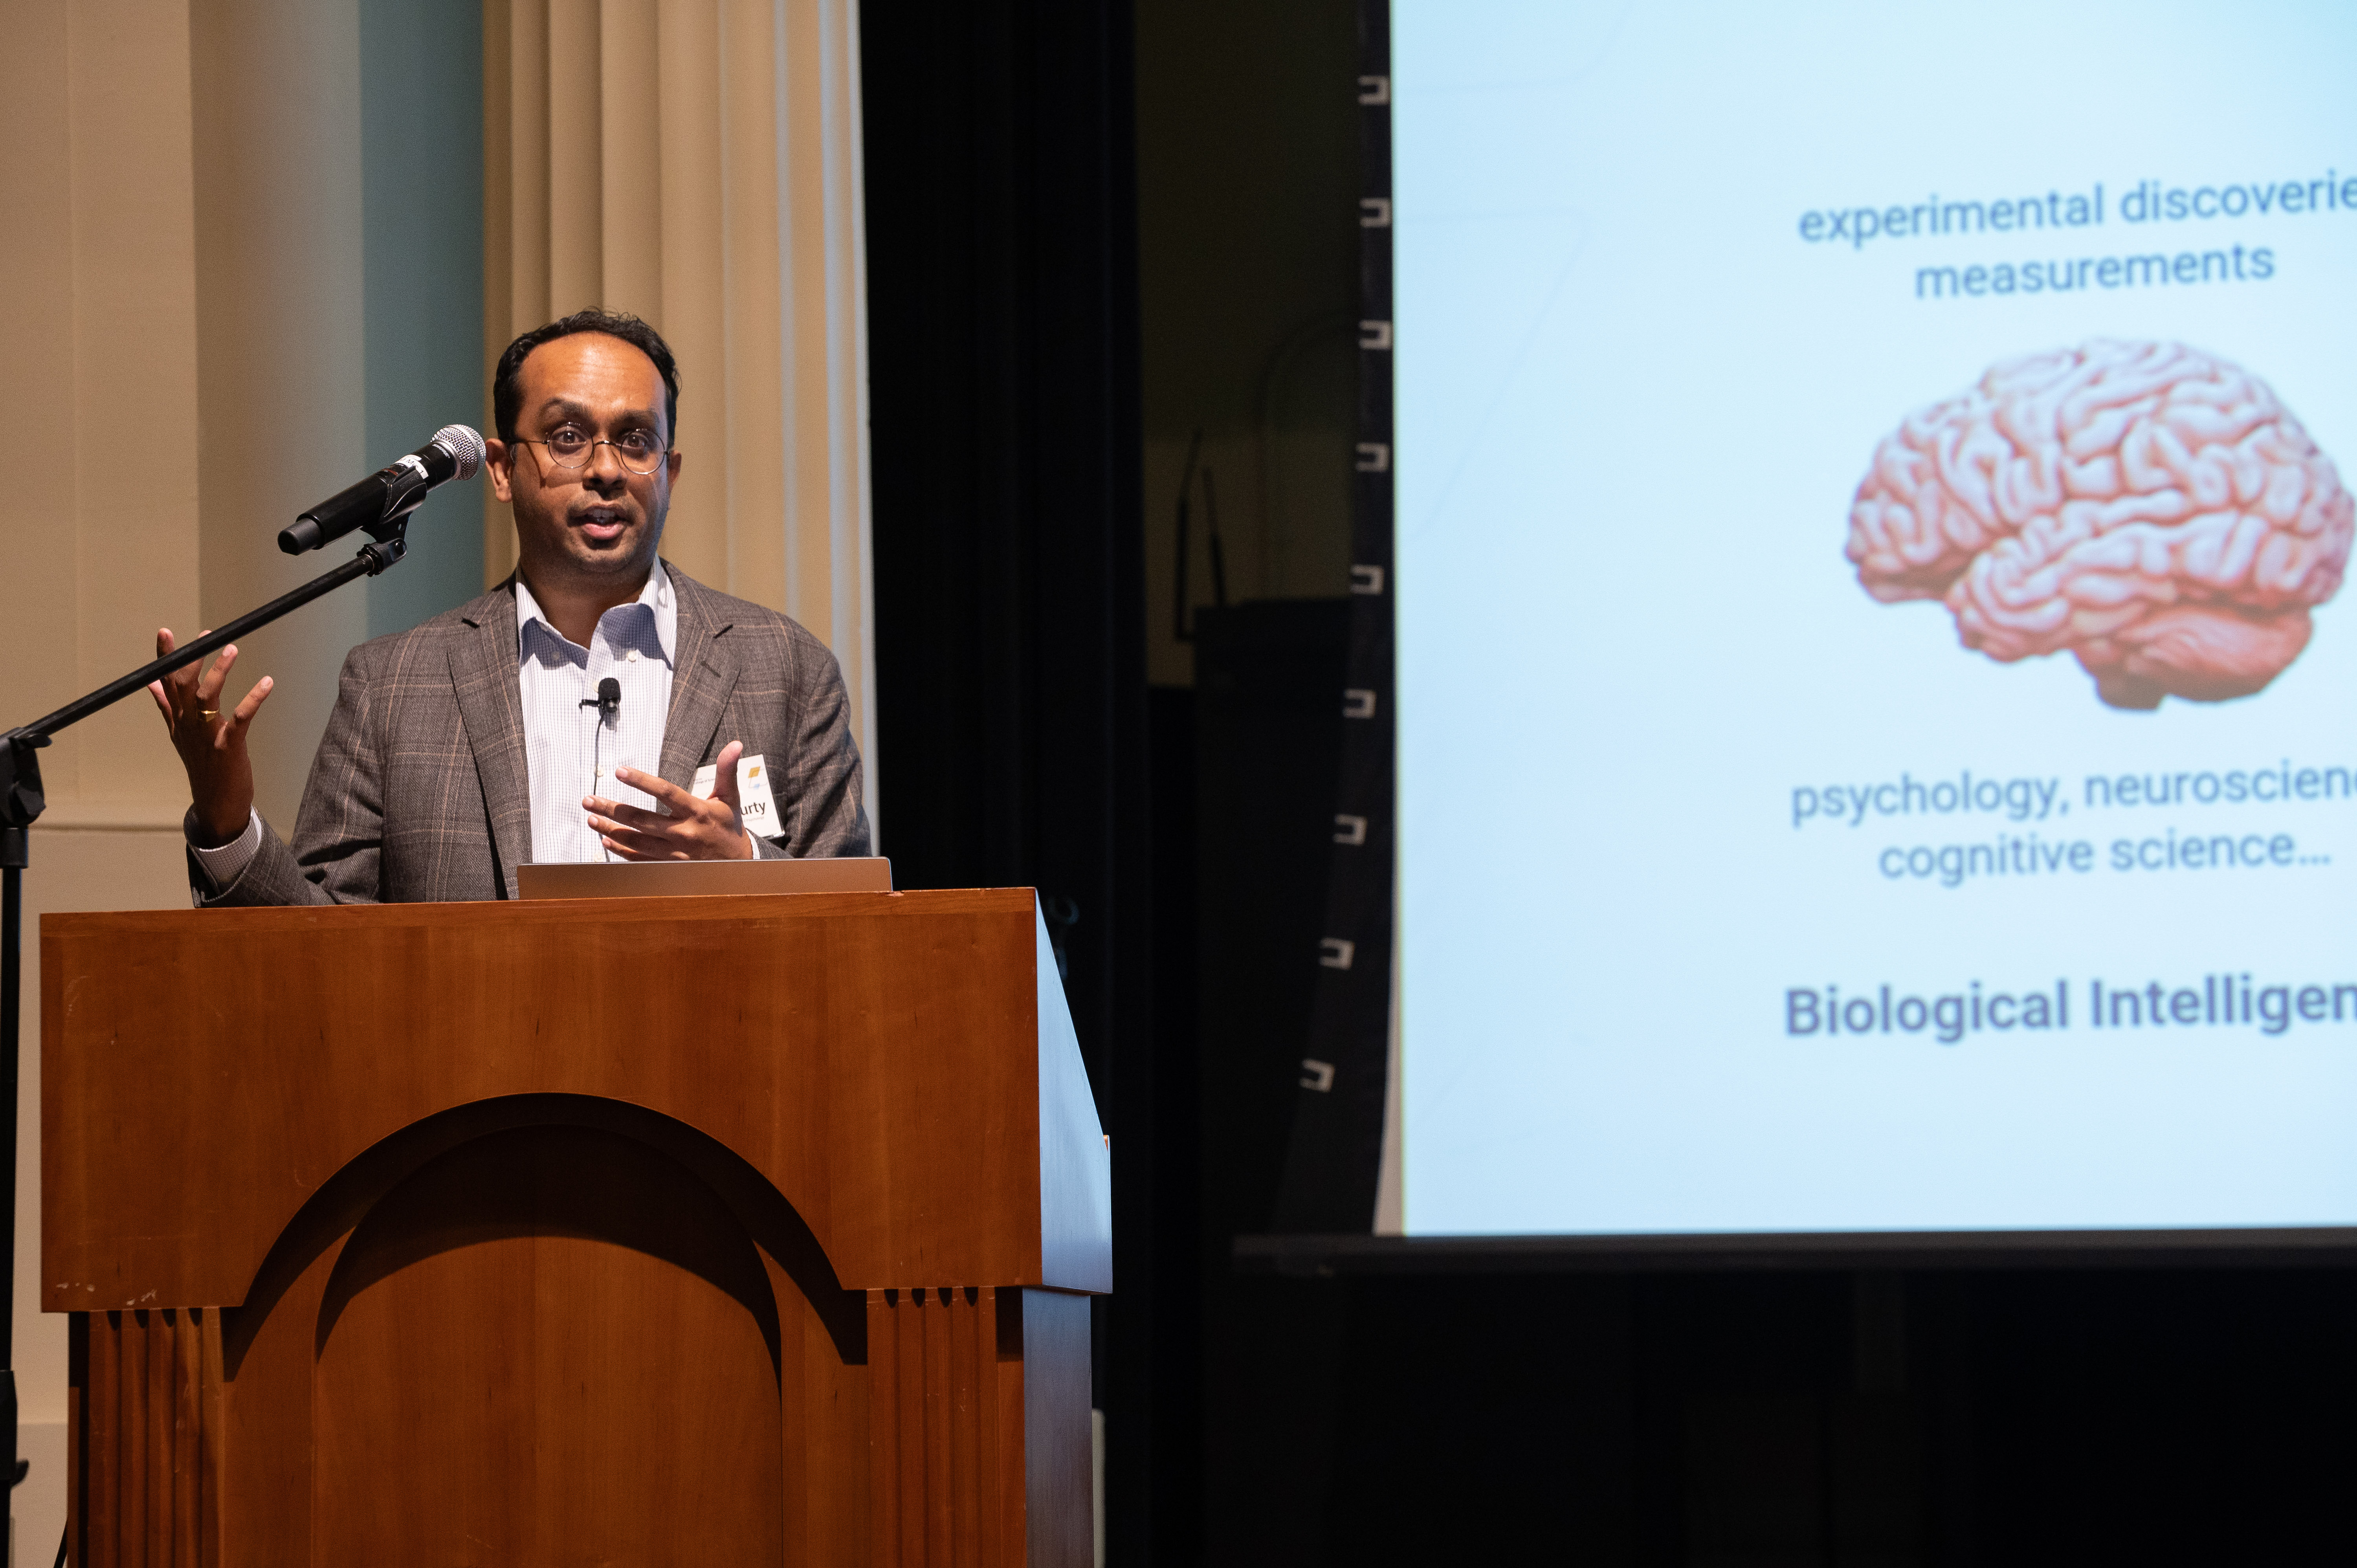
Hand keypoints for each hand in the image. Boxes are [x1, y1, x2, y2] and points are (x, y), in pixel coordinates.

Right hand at [146, 629, 273, 845]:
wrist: (216, 803)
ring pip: (207, 697)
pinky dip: (254, 698)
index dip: (166, 657)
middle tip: (204, 635)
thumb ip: (166, 707)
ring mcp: (207, 736)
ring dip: (219, 672)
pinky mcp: (229, 747)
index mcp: (178, 720)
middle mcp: (188, 725)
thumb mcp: (179, 735)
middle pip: (183, 686)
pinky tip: (267, 681)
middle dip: (190, 658)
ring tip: (231, 648)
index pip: (166, 683)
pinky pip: (241, 718)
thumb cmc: (202, 765)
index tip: (165, 632)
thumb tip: (151, 684)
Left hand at [585, 740, 755, 860]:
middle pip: (641, 819)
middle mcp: (683, 832)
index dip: (641, 781)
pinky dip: (621, 851)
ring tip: (591, 819)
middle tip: (589, 800)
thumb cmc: (729, 827)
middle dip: (612, 809)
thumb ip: (727, 770)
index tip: (620, 771)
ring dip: (611, 829)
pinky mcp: (669, 866)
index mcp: (697, 811)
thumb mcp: (730, 797)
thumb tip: (735, 745)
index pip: (665, 792)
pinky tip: (606, 840)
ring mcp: (674, 852)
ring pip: (636, 840)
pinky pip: (640, 860)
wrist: (739, 865)